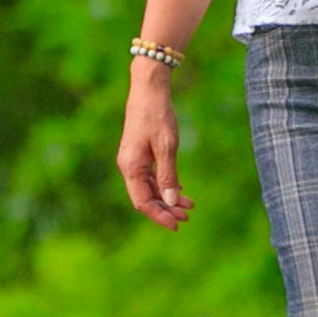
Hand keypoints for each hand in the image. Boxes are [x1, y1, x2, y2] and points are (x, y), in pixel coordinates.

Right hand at [118, 67, 187, 226]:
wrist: (148, 91)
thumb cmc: (158, 116)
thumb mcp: (167, 147)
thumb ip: (168, 175)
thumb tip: (170, 201)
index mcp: (131, 167)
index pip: (142, 202)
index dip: (159, 216)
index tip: (177, 225)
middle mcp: (128, 166)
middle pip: (145, 197)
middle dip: (166, 209)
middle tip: (187, 217)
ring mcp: (133, 160)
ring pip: (149, 188)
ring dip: (167, 198)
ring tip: (189, 206)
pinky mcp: (139, 154)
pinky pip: (150, 176)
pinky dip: (164, 185)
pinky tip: (179, 190)